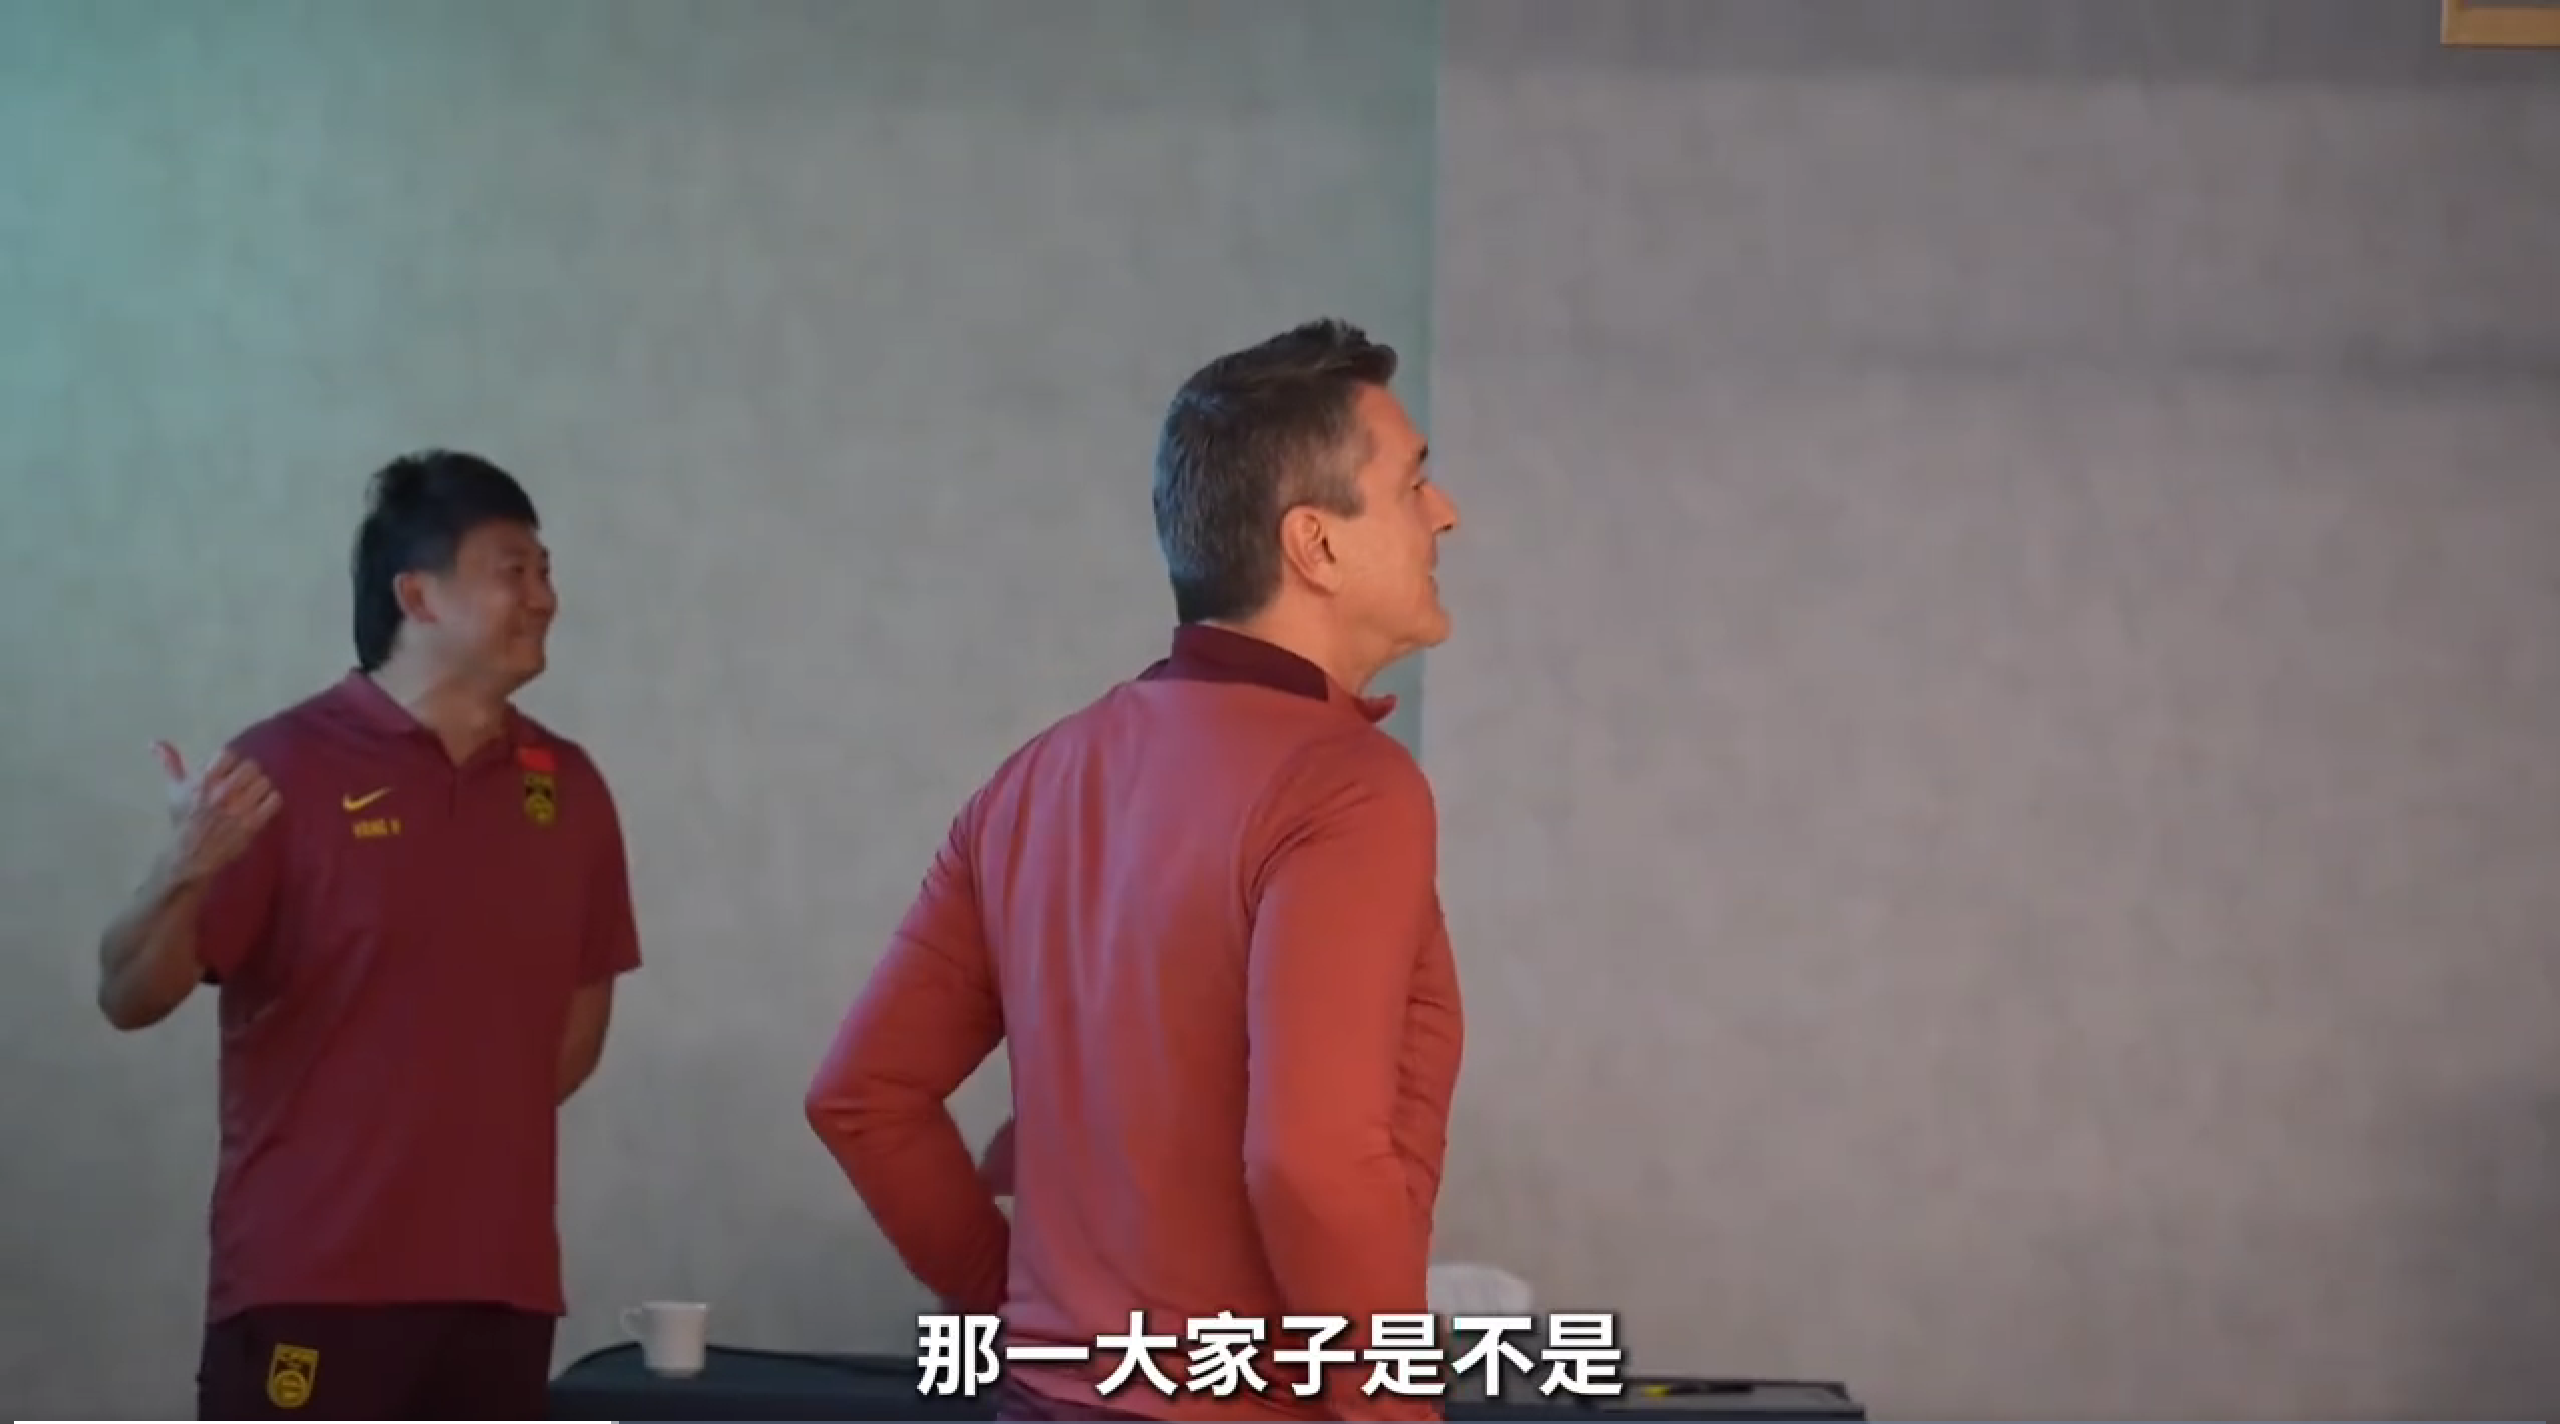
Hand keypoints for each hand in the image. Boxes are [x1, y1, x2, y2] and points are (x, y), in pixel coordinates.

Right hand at [155, 741, 279, 886]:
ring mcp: (239, 808)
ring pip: (264, 782)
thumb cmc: (183, 820)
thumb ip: (171, 763)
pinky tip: (261, 807)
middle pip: (251, 766)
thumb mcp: (175, 790)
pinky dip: (270, 801)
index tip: (227, 772)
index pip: (229, 754)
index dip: (231, 762)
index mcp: (203, 781)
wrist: (190, 855)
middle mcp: (222, 792)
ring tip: (252, 796)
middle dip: (248, 775)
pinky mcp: (252, 823)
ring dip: (260, 788)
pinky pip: (274, 800)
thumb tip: (155, 742)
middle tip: (243, 785)